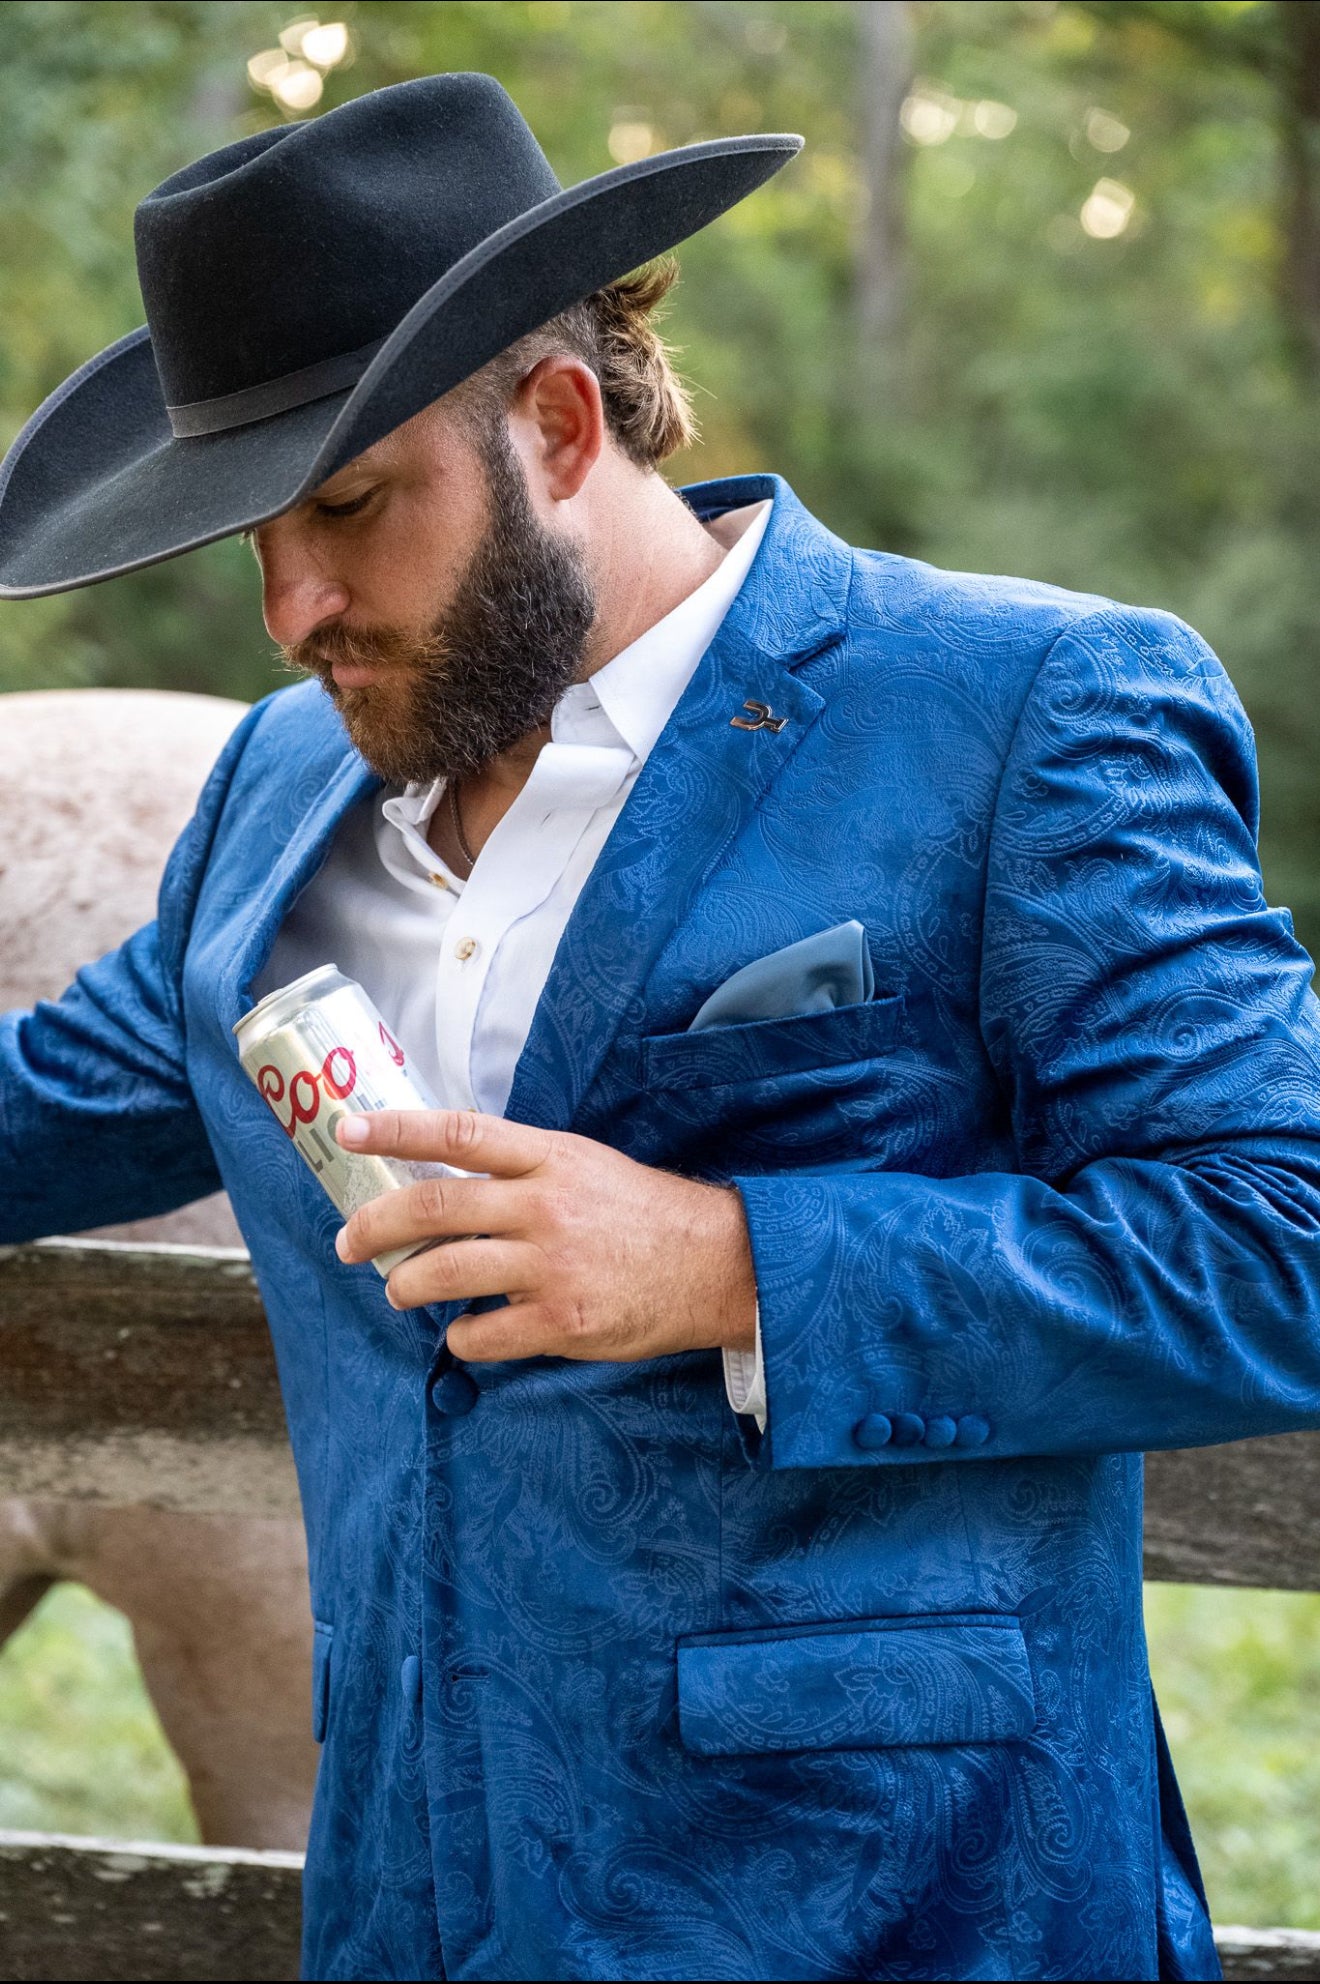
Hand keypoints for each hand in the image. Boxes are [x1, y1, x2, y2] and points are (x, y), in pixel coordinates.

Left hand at [333, 1109, 758, 1363]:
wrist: (716, 1264)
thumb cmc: (641, 1213)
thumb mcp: (585, 1165)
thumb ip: (521, 1167)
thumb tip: (443, 1176)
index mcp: (550, 1157)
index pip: (459, 1134)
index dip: (396, 1130)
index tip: (347, 1131)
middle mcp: (545, 1205)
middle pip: (434, 1209)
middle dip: (374, 1227)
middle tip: (349, 1242)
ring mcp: (552, 1266)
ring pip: (444, 1274)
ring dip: (404, 1286)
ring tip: (397, 1290)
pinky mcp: (562, 1323)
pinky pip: (482, 1334)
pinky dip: (460, 1336)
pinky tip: (465, 1331)